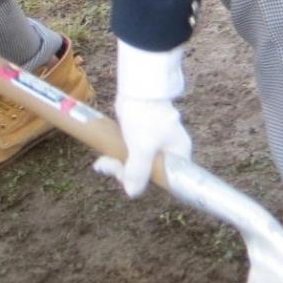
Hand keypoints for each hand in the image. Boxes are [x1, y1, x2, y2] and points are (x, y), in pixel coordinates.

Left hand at [93, 41, 190, 197]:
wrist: (138, 89)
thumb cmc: (146, 117)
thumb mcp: (142, 148)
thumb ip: (138, 171)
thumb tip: (133, 193)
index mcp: (179, 153)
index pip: (167, 178)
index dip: (148, 183)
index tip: (129, 180)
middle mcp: (170, 150)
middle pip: (149, 173)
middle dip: (126, 173)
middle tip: (110, 166)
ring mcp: (156, 143)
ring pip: (137, 164)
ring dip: (117, 165)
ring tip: (102, 162)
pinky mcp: (142, 136)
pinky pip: (130, 154)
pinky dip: (117, 157)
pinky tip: (104, 158)